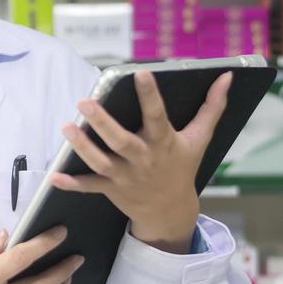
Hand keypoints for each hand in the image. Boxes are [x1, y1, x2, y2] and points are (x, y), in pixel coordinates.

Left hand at [49, 70, 231, 253]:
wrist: (170, 210)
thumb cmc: (183, 166)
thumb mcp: (200, 138)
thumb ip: (212, 107)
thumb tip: (227, 77)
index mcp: (163, 142)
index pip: (157, 115)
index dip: (150, 95)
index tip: (140, 73)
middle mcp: (143, 159)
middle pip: (120, 141)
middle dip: (102, 122)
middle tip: (84, 102)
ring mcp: (125, 176)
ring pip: (100, 162)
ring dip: (82, 147)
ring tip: (66, 126)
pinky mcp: (111, 188)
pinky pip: (89, 187)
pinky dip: (72, 184)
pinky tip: (55, 176)